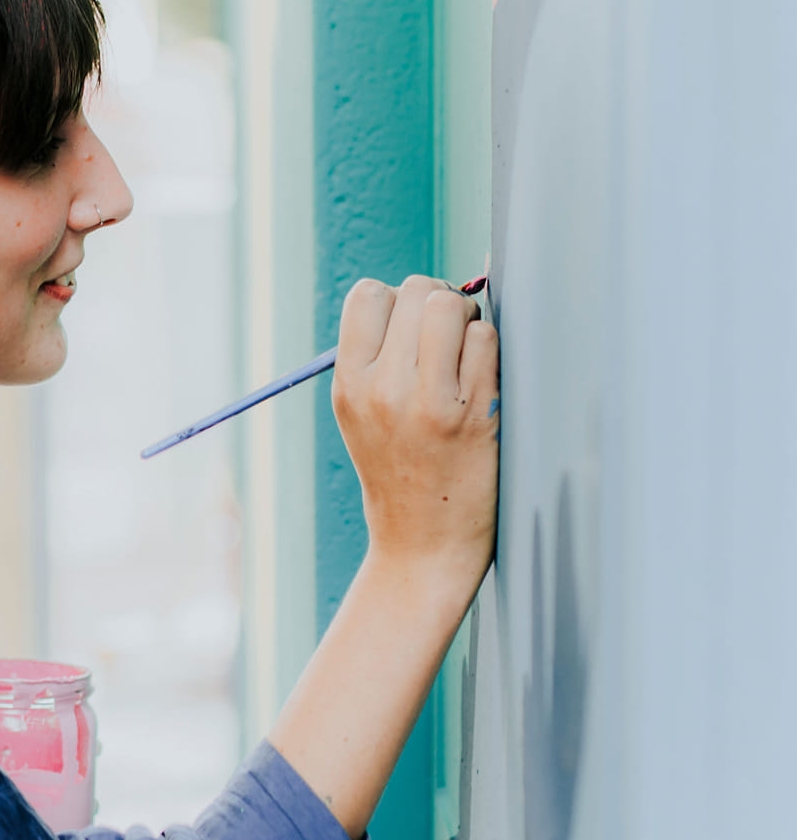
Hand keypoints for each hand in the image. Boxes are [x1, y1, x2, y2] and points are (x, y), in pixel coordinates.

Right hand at [331, 275, 498, 598]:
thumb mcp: (360, 414)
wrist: (422, 548)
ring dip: (467, 320)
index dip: (396, 299)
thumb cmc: (398, 471)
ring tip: (465, 354)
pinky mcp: (474, 417)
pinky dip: (489, 349)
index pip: (368, 295)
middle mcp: (383, 390)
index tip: (410, 328)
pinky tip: (482, 382)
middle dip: (437, 303)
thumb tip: (431, 291)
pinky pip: (487, 341)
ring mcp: (429, 403)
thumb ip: (378, 357)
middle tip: (446, 339)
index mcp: (349, 385)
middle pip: (417, 291)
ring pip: (452, 307)